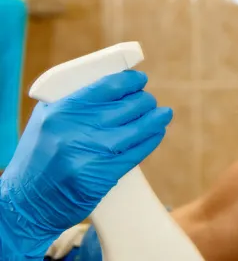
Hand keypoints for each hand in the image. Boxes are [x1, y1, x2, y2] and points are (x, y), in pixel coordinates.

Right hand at [0, 71, 171, 259]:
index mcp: (62, 110)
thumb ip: (75, 102)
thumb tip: (113, 85)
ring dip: (155, 119)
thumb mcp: (46, 121)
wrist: (26, 203)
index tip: (139, 80)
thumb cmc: (38, 158)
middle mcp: (76, 129)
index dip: (130, 81)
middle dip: (144, 101)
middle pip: (127, 106)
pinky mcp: (102, 175)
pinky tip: (157, 133)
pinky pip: (136, 152)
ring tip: (164, 114)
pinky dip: (150, 140)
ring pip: (137, 128)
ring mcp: (91, 153)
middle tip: (148, 101)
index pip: (108, 86)